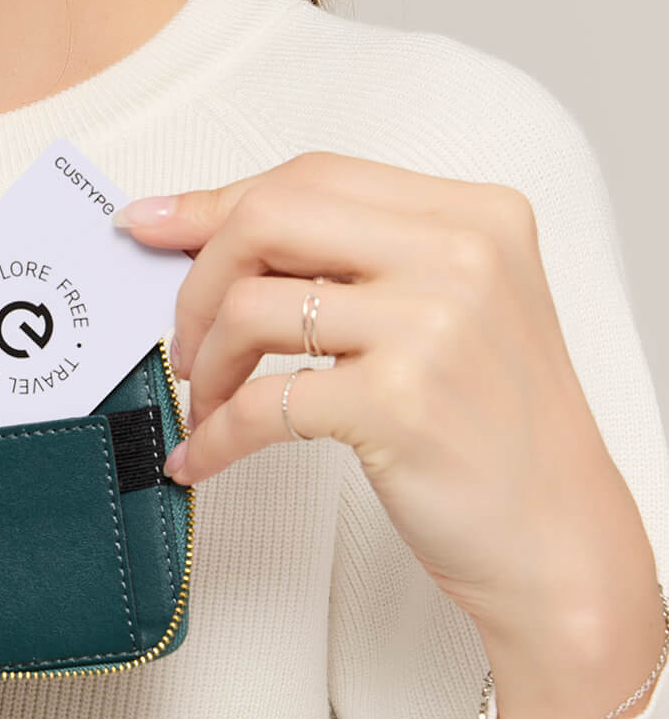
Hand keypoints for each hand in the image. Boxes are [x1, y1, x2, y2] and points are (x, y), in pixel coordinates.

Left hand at [114, 150, 656, 648]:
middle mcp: (461, 256)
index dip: (216, 204)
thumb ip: (345, 257)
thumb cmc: (495, 427)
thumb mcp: (443, 310)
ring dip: (205, 362)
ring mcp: (432, 326)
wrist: (563, 542)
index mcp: (474, 216)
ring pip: (251, 306)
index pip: (311, 177)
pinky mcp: (399, 403)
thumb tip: (200, 225)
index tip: (155, 226)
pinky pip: (260, 403)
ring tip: (209, 398)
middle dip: (197, 275)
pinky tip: (202, 455)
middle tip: (183, 334)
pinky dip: (214, 434)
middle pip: (269, 218)